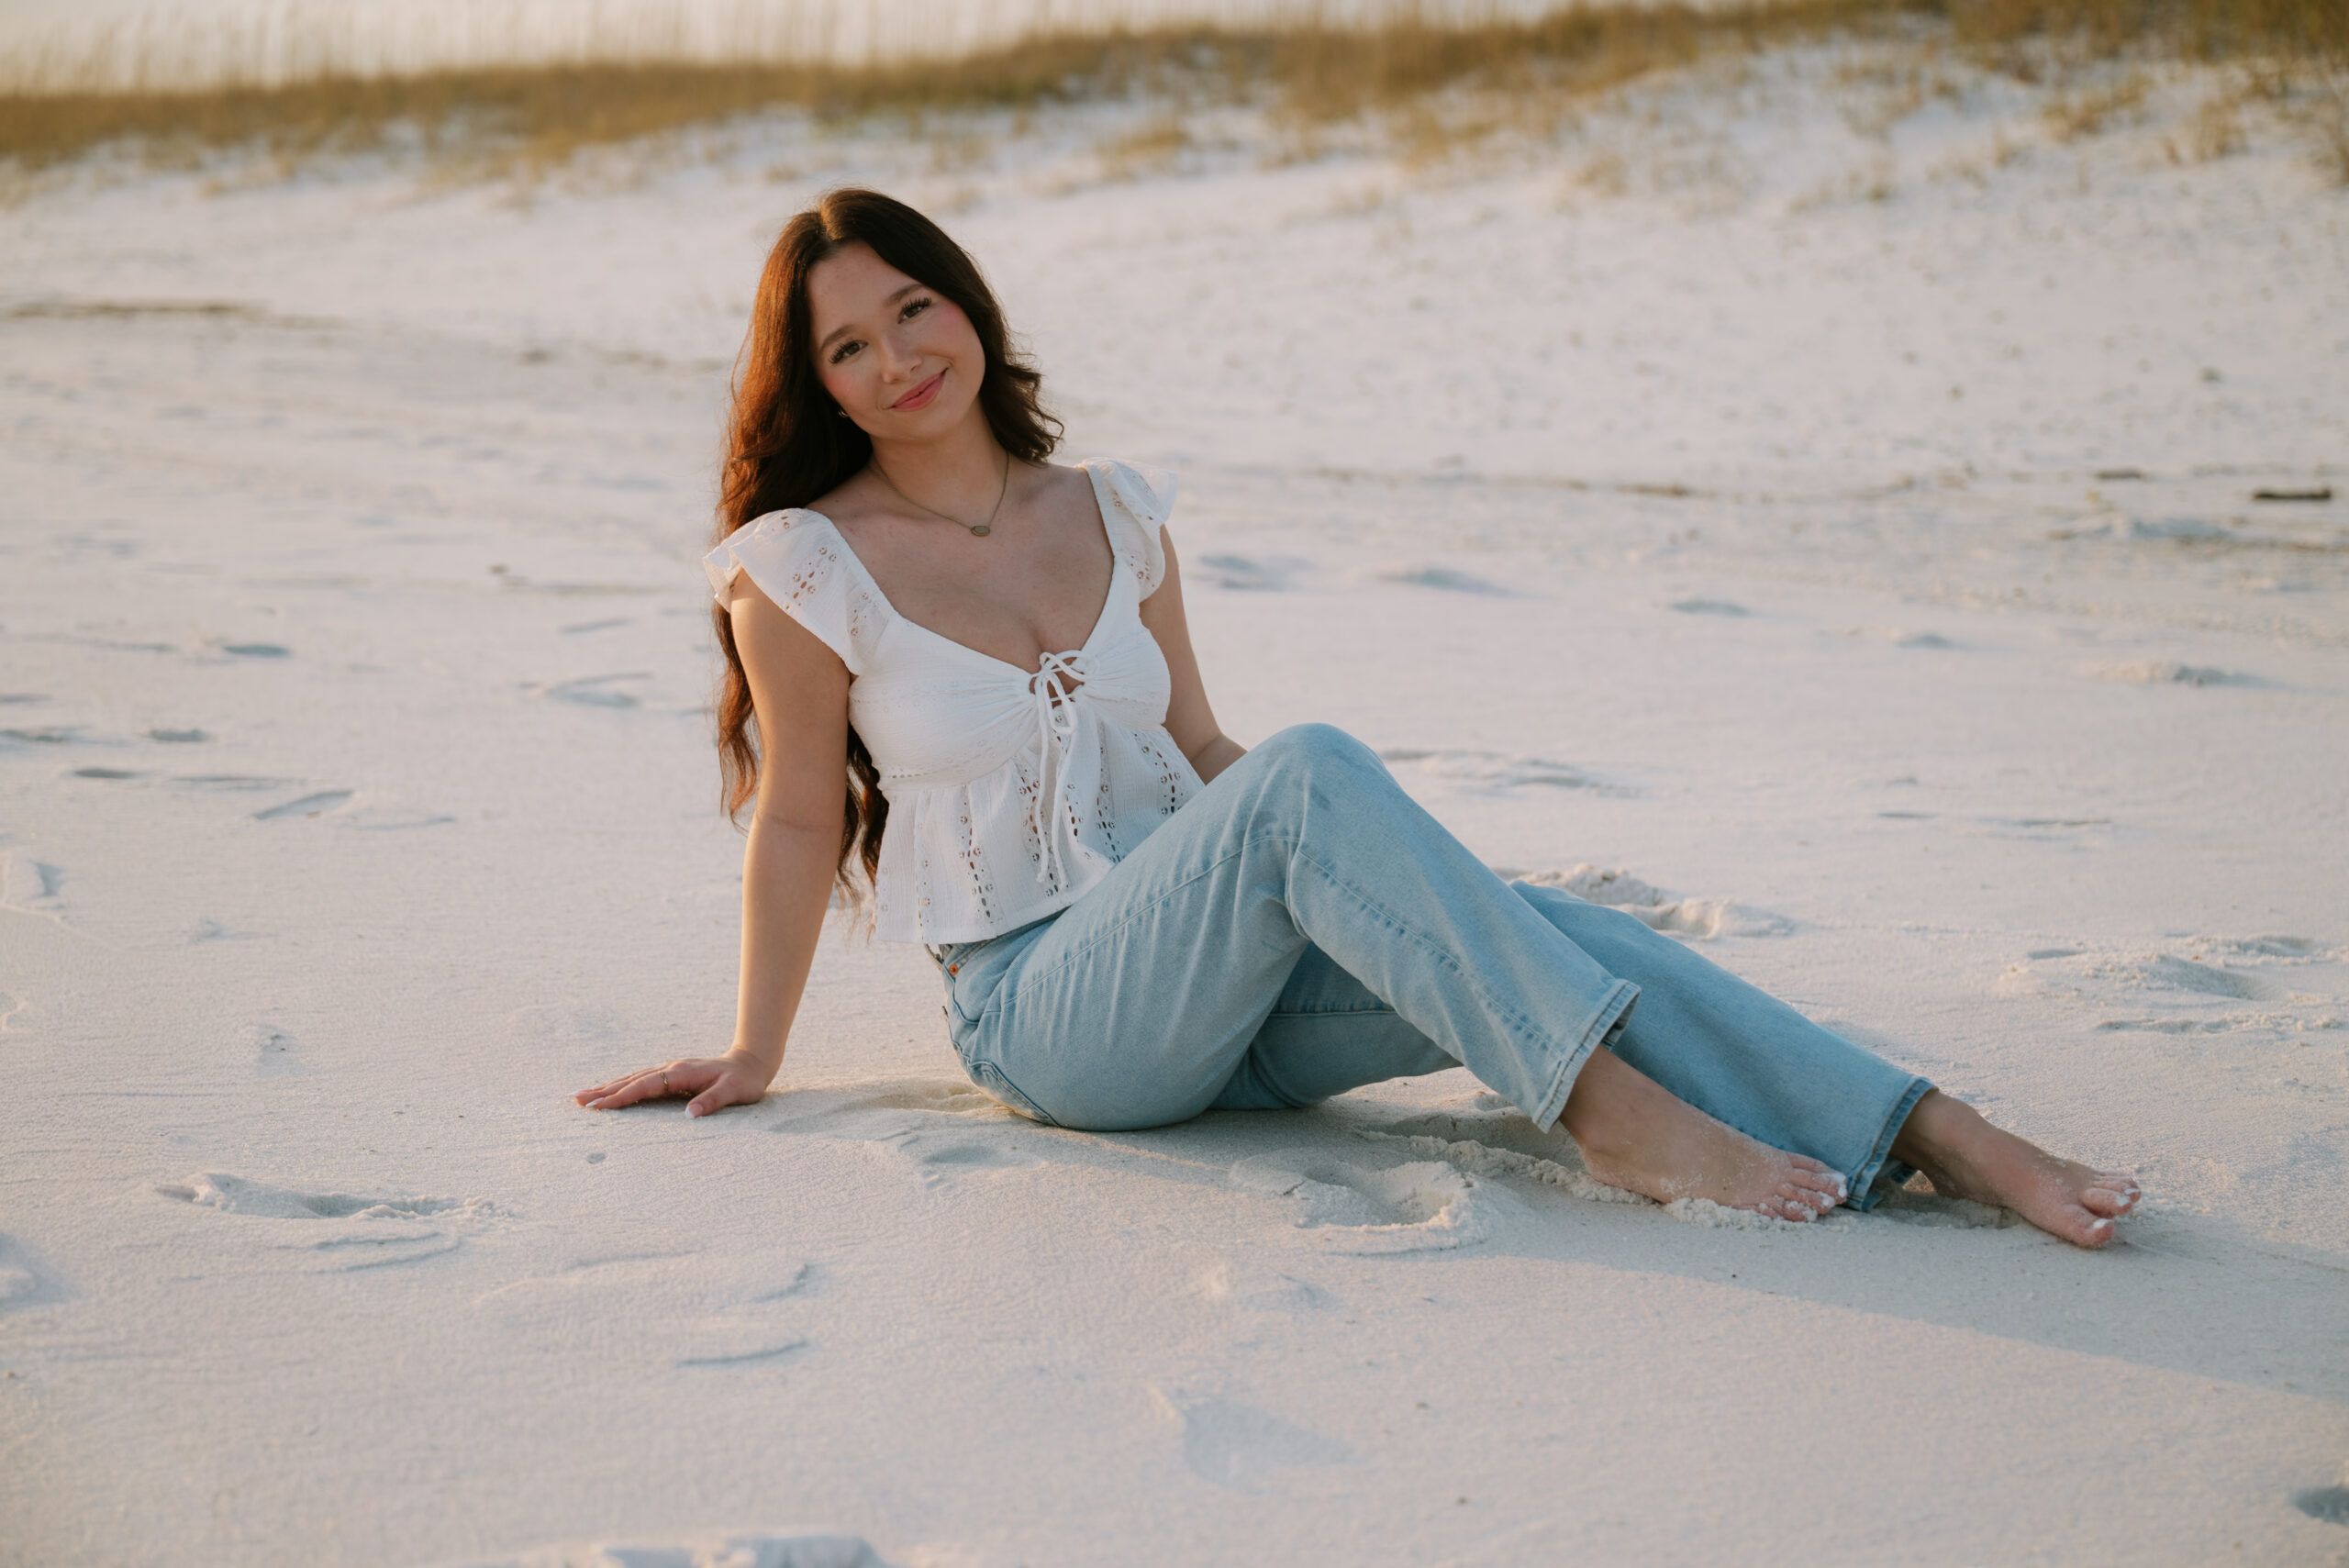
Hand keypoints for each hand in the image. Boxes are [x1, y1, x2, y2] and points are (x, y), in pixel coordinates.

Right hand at [573, 1051, 773, 1117]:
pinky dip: (623, 1085)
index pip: (646, 1085)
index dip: (622, 1096)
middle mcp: (672, 1068)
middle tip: (577, 1099)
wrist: (751, 1063)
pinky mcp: (672, 1074)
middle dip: (604, 1090)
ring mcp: (670, 1069)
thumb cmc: (743, 1081)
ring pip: (633, 1078)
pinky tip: (611, 1091)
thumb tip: (690, 1116)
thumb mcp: (733, 1093)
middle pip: (632, 1079)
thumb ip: (712, 1102)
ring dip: (609, 1087)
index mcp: (682, 1073)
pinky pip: (642, 1080)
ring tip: (584, 1096)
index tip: (600, 1106)